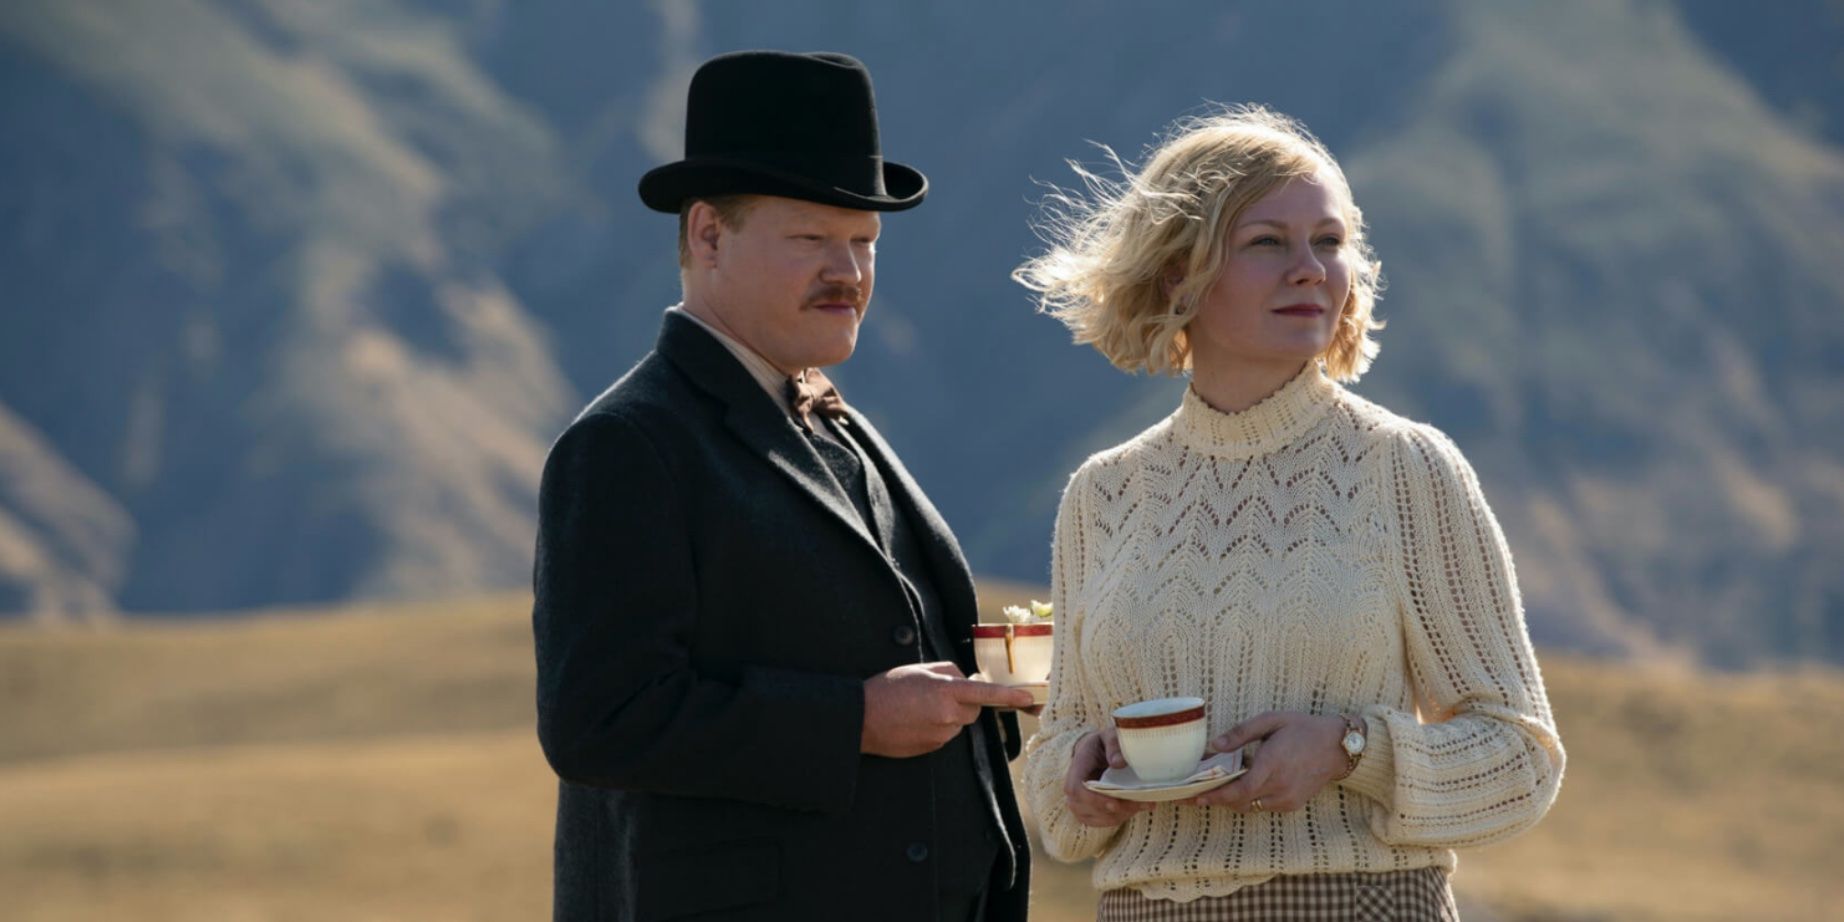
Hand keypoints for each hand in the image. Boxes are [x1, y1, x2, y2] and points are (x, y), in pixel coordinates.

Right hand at [862, 662, 1035, 756]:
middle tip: (933, 695)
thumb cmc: (887, 689)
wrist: (861, 719)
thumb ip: (948, 672)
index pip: (986, 693)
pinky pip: (944, 735)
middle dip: (962, 703)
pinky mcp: (932, 748)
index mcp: (946, 691)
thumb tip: (964, 680)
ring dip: (947, 716)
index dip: (1010, 696)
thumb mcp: (918, 669)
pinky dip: (935, 728)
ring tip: (917, 709)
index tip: (1029, 698)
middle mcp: (948, 716)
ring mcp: (941, 735)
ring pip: (957, 723)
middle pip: (973, 710)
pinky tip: (914, 721)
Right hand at [1063, 728, 1155, 826]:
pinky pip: (1103, 822)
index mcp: (1077, 766)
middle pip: (1088, 807)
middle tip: (1142, 802)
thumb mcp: (1110, 735)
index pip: (1077, 789)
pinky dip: (1121, 817)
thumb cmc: (1104, 743)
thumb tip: (1117, 762)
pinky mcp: (1089, 812)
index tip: (1115, 803)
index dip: (1095, 800)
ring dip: (1122, 814)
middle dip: (1116, 809)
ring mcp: (1079, 802)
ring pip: (1098, 817)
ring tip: (1144, 804)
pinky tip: (1136, 807)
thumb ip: (1114, 745)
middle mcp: (1073, 787)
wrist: (1097, 753)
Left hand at [1182, 711, 1346, 812]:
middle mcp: (1280, 786)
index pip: (1239, 790)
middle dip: (1217, 799)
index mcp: (1273, 764)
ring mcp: (1287, 799)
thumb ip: (1241, 733)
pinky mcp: (1292, 805)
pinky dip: (1250, 799)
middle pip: (1240, 802)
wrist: (1337, 747)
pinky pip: (1263, 806)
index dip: (1216, 796)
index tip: (1195, 797)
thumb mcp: (1271, 720)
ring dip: (1233, 800)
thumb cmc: (1302, 728)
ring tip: (1216, 789)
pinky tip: (1244, 786)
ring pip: (1251, 806)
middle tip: (1195, 795)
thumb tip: (1214, 745)